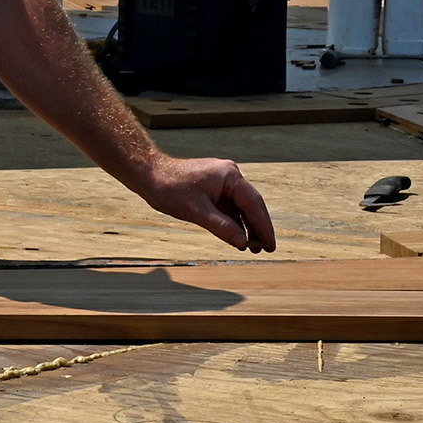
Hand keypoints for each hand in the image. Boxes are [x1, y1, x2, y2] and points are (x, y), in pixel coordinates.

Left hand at [129, 154, 277, 251]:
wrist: (150, 175)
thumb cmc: (171, 189)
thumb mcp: (197, 212)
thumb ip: (222, 227)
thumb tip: (243, 243)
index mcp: (230, 176)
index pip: (254, 203)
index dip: (264, 226)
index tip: (271, 244)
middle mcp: (230, 175)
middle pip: (252, 204)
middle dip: (259, 226)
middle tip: (267, 248)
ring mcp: (222, 181)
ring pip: (241, 206)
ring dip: (247, 225)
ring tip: (254, 247)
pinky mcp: (214, 188)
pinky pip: (230, 206)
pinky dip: (235, 221)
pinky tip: (238, 236)